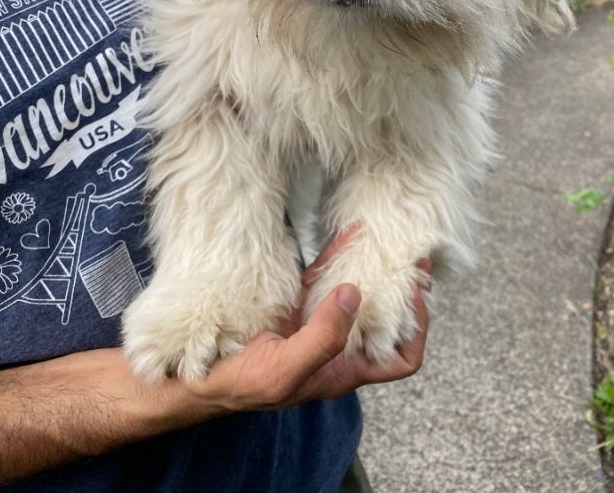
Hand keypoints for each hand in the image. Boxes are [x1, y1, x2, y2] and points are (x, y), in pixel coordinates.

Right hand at [180, 228, 431, 412]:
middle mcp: (338, 344)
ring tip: (389, 233)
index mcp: (344, 368)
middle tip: (412, 250)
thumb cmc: (241, 383)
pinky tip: (348, 229)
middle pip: (385, 315)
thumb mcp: (285, 371)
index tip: (417, 293)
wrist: (196, 371)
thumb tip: (354, 293)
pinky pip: (326, 273)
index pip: (400, 356)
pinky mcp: (295, 301)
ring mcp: (318, 320)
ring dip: (374, 263)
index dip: (416, 327)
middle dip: (400, 285)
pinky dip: (340, 252)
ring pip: (358, 289)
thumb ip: (323, 337)